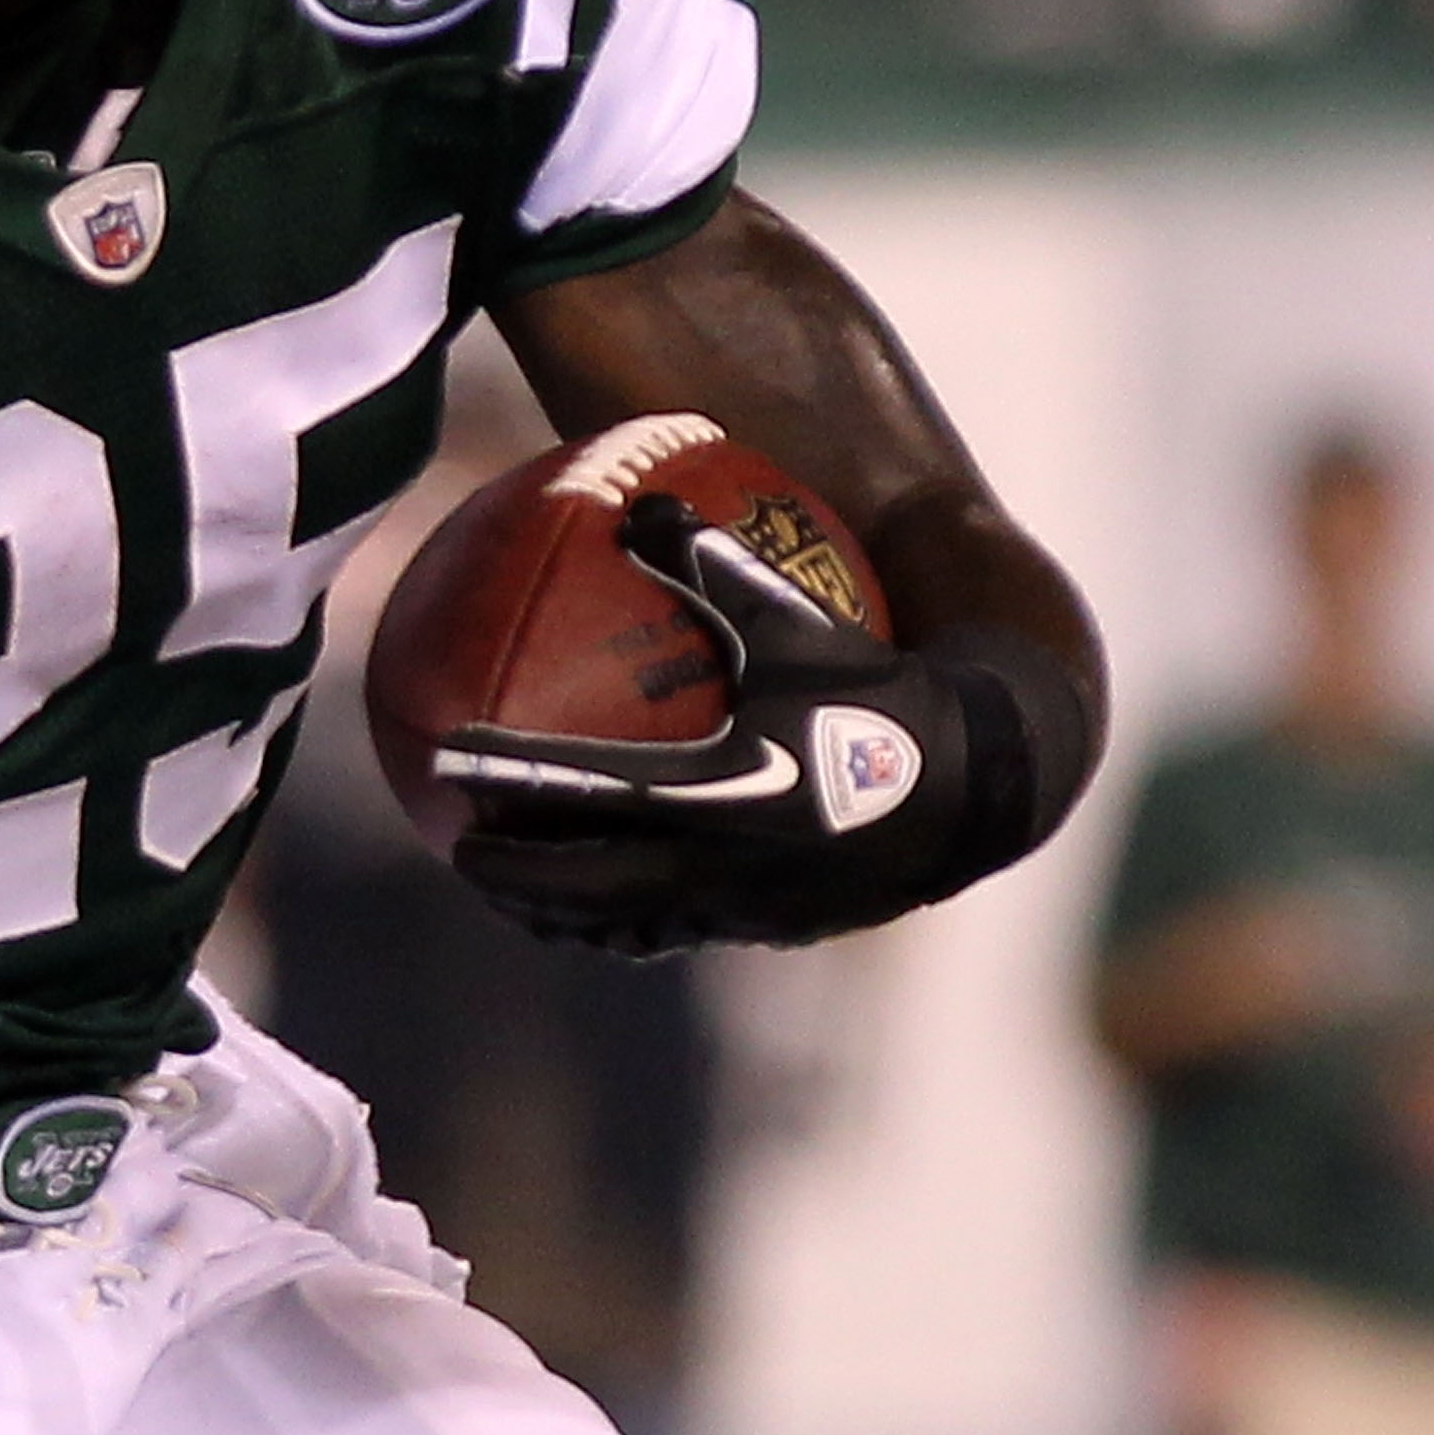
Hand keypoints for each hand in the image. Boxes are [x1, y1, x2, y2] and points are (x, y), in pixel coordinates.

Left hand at [442, 495, 1006, 956]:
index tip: (445, 762)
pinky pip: (676, 933)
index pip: (582, 788)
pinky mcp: (770, 929)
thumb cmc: (888, 690)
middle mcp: (720, 864)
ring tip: (512, 891)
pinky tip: (604, 901)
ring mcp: (743, 909)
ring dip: (560, 913)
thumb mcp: (799, 620)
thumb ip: (714, 563)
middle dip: (512, 874)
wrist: (988, 785)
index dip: (509, 778)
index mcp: (716, 789)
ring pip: (625, 925)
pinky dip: (625, 922)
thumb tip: (638, 500)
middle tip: (457, 847)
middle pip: (582, 885)